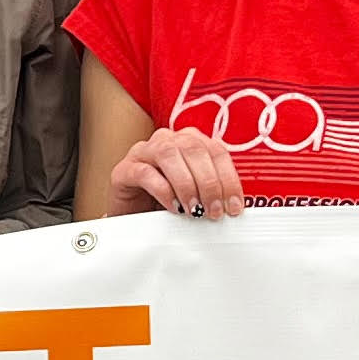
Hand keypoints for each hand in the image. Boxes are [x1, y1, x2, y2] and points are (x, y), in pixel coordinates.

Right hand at [108, 128, 246, 218]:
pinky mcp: (125, 169)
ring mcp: (144, 152)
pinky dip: (163, 190)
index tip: (234, 206)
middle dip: (209, 183)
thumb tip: (233, 208)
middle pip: (194, 149)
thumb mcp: (196, 198)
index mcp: (190, 142)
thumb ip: (213, 196)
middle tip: (214, 211)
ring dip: (187, 184)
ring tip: (194, 210)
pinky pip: (145, 172)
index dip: (229, 178)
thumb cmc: (166, 205)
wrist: (134, 218)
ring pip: (168, 154)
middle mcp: (168, 140)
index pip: (216, 151)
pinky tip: (173, 207)